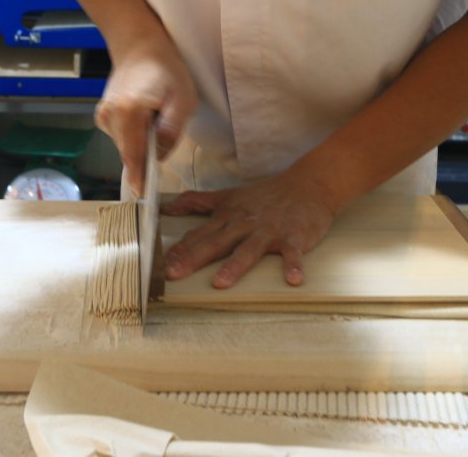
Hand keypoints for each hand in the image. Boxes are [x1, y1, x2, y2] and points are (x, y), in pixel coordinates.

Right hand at [96, 35, 196, 195]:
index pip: (133, 155)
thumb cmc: (166, 70)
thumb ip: (172, 129)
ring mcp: (103, 116)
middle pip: (130, 153)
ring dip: (142, 142)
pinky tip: (144, 116)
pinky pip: (122, 137)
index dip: (138, 177)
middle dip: (147, 155)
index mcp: (130, 111)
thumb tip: (159, 155)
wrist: (140, 48)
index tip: (141, 196)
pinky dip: (135, 135)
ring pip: (126, 146)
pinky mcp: (102, 116)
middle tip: (164, 132)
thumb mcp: (183, 99)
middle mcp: (110, 116)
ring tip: (155, 116)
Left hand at [161, 172, 338, 288]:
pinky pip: (293, 254)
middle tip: (174, 274)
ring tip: (220, 282)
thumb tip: (168, 207)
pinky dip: (294, 265)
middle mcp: (245, 224)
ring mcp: (269, 231)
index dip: (179, 249)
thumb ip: (198, 202)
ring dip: (235, 265)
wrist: (307, 184)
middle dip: (194, 258)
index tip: (159, 263)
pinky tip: (293, 280)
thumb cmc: (266, 194)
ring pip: (249, 250)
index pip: (199, 234)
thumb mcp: (229, 195)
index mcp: (228, 216)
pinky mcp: (294, 237)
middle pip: (216, 243)